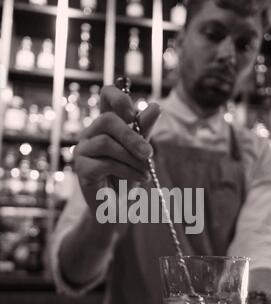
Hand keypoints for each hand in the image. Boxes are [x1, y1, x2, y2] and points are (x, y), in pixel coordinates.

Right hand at [74, 85, 160, 213]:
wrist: (119, 207)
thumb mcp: (140, 151)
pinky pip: (105, 163)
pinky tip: (139, 179)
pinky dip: (127, 171)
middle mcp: (90, 134)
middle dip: (131, 137)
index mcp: (105, 125)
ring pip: (106, 143)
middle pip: (106, 120)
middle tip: (149, 153)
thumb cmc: (128, 176)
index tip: (133, 114)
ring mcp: (82, 151)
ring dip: (131, 158)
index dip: (118, 97)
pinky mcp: (81, 169)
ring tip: (145, 172)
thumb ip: (144, 130)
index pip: (106, 95)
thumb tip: (155, 106)